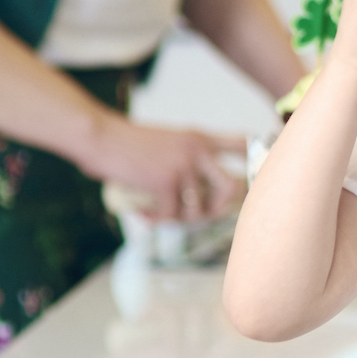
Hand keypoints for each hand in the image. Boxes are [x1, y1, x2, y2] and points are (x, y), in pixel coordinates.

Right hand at [86, 120, 245, 221]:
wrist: (101, 137)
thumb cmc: (129, 143)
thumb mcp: (169, 141)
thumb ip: (189, 160)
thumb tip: (206, 198)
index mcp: (201, 138)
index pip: (243, 144)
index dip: (255, 162)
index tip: (249, 180)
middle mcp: (198, 150)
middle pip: (234, 187)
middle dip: (222, 208)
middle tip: (201, 215)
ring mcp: (183, 166)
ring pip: (199, 210)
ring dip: (180, 220)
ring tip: (162, 215)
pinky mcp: (165, 182)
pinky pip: (172, 215)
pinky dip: (157, 220)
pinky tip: (144, 214)